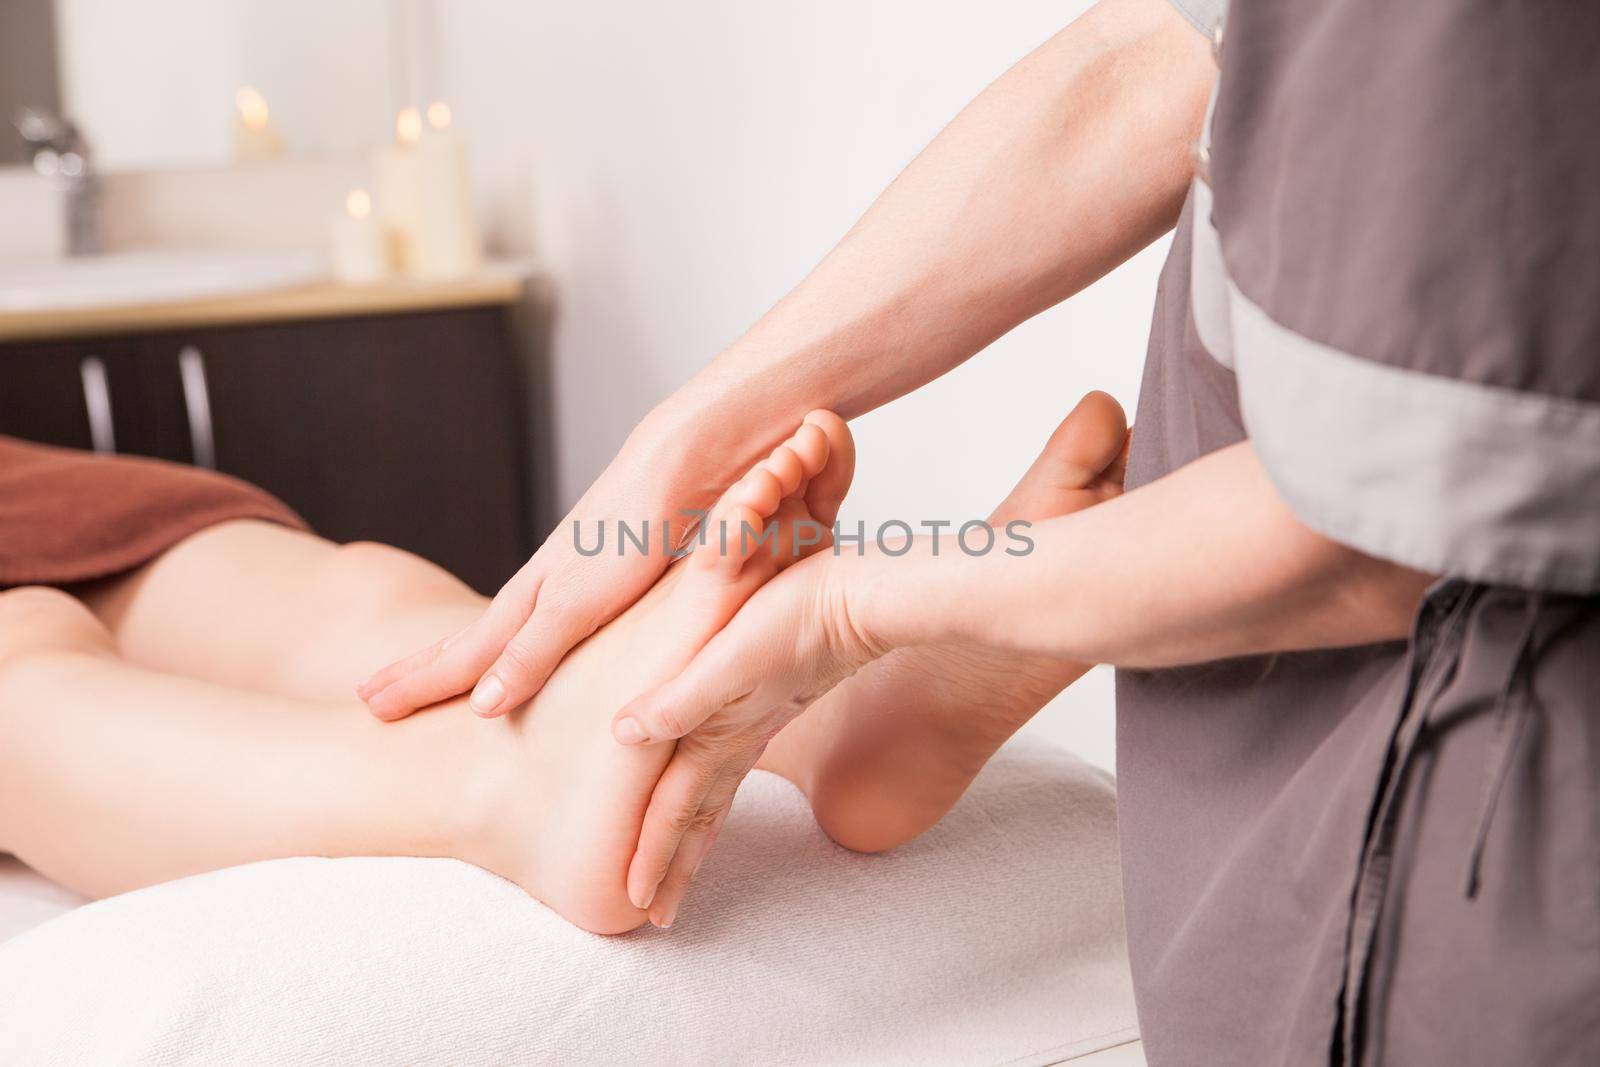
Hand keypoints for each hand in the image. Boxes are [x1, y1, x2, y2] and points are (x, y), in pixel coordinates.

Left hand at [357, 410, 740, 719]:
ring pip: (481, 642)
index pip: (492, 629)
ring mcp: (560, 585)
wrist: (688, 454)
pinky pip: (542, 639)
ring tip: (379, 703)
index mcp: (558, 580)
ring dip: (431, 674)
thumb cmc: (676, 506)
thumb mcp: (644, 567)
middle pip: (469, 637)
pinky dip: (513, 672)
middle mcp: (546, 581)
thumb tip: (626, 616)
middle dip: (418, 671)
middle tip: (367, 699)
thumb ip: (628, 595)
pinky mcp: (590, 589)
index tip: (411, 681)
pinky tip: (485, 705)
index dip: (451, 658)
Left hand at [611, 549, 888, 926]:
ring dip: (697, 837)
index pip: (676, 808)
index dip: (654, 855)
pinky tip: (719, 780)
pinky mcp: (774, 700)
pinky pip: (734, 762)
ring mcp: (758, 722)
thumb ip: (680, 699)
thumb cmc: (799, 619)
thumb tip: (623, 733)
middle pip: (699, 816)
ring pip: (718, 794)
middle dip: (676, 867)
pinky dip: (718, 790)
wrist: (867, 599)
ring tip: (683, 870)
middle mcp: (737, 737)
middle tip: (658, 915)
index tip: (638, 904)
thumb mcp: (732, 657)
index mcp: (719, 734)